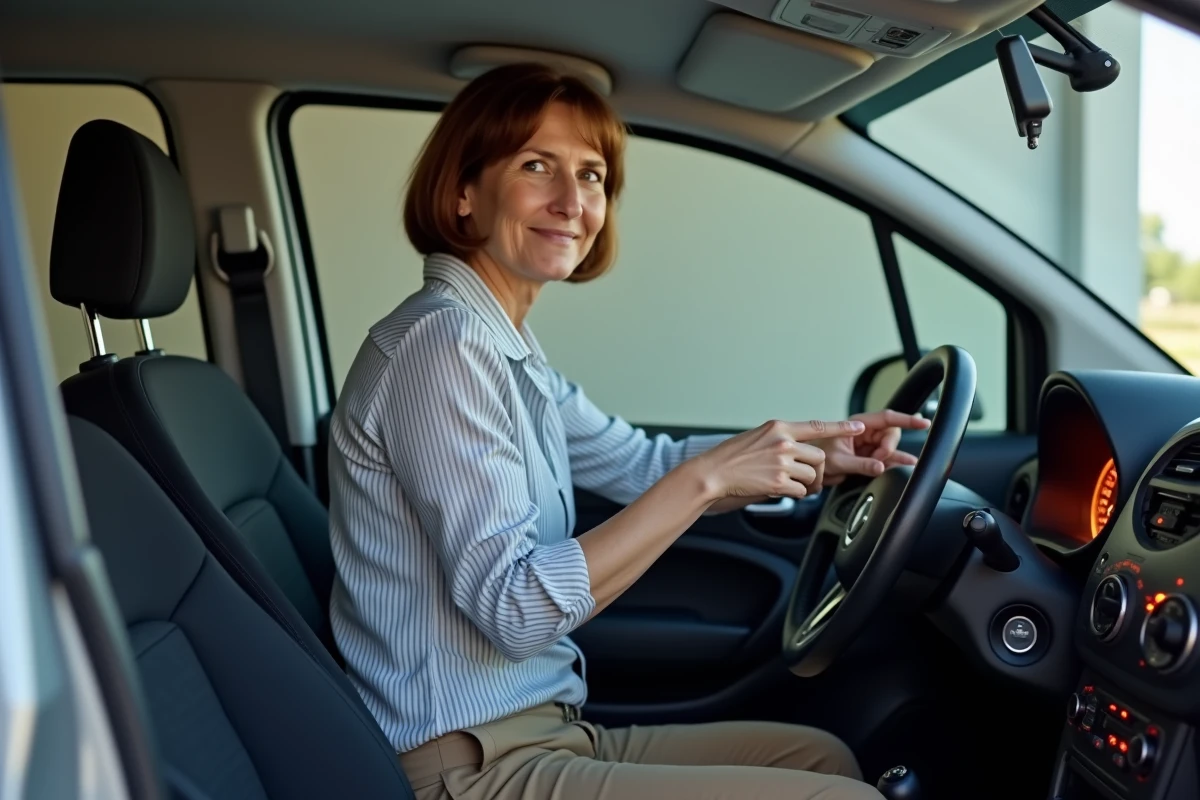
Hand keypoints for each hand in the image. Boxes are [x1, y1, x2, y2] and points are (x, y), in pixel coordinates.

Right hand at [694, 418, 866, 503]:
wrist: (713, 473)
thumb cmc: (731, 457)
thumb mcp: (757, 436)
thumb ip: (781, 439)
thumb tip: (799, 447)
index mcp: (779, 427)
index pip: (817, 425)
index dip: (841, 427)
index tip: (858, 426)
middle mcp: (783, 442)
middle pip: (819, 456)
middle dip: (816, 470)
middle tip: (807, 478)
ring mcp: (782, 462)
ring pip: (812, 475)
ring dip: (805, 483)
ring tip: (789, 484)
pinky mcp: (779, 482)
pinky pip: (802, 491)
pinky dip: (795, 494)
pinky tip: (780, 490)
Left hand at [811, 409, 931, 489]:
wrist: (809, 467)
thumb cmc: (817, 456)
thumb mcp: (838, 461)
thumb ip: (860, 464)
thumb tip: (880, 466)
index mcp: (857, 425)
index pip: (887, 418)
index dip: (906, 420)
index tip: (922, 423)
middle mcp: (864, 432)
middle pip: (890, 435)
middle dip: (889, 448)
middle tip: (877, 460)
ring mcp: (867, 445)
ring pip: (890, 448)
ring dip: (892, 457)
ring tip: (890, 464)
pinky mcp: (868, 457)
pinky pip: (886, 458)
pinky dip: (895, 461)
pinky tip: (907, 464)